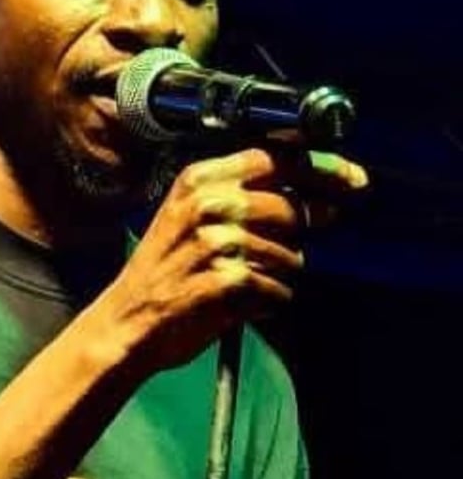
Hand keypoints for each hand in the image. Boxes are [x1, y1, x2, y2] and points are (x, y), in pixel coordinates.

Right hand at [96, 147, 367, 372]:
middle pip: (292, 208)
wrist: (127, 321)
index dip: (322, 167)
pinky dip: (268, 303)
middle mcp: (208, 204)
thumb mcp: (188, 215)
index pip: (275, 158)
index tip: (352, 179)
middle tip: (276, 252)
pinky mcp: (229, 282)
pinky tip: (238, 305)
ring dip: (277, 275)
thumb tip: (321, 196)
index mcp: (198, 180)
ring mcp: (218, 243)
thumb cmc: (163, 271)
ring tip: (240, 284)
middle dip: (298, 233)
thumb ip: (244, 196)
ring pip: (293, 255)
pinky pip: (280, 292)